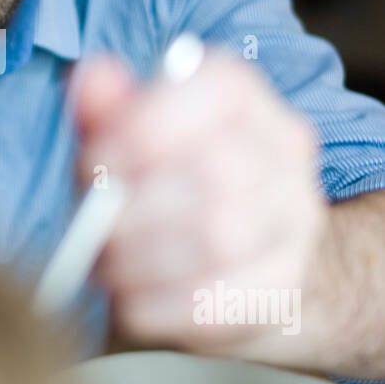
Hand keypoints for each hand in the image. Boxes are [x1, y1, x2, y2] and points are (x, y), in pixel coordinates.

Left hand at [70, 46, 329, 364]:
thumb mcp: (131, 139)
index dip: (145, 126)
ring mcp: (295, 223)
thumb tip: (89, 78)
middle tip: (93, 227)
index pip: (218, 89)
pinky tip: (132, 301)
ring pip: (222, 236)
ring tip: (107, 265)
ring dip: (142, 257)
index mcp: (246, 99)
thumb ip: (108, 109)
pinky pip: (221, 300)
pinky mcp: (284, 289)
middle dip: (136, 205)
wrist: (248, 265)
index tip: (94, 163)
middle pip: (219, 170)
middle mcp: (285, 154)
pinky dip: (160, 305)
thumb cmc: (172, 188)